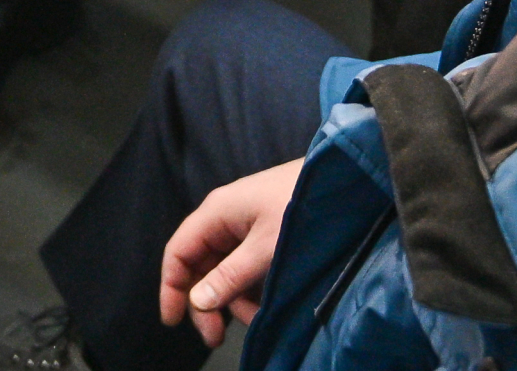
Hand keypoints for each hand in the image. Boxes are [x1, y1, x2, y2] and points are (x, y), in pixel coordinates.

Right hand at [159, 158, 303, 348]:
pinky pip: (246, 267)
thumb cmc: (304, 206)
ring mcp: (246, 226)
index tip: (173, 322)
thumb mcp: (267, 249)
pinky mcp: (265, 234)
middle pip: (200, 266)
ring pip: (225, 271)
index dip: (172, 288)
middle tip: (216, 337)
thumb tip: (198, 302)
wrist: (345, 179)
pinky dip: (252, 290)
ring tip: (257, 318)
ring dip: (235, 300)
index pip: (179, 252)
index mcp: (217, 212)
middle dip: (206, 303)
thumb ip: (230, 276)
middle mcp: (225, 218)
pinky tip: (267, 304)